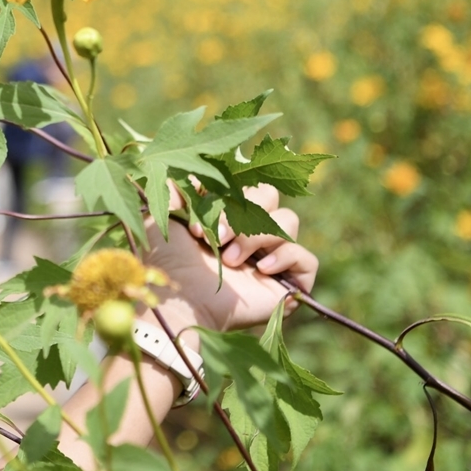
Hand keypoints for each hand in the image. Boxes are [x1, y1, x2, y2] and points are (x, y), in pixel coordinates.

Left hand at [145, 184, 317, 334]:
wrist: (178, 302)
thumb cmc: (167, 262)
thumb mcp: (163, 216)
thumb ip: (174, 186)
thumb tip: (188, 169)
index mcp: (228, 212)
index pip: (245, 181)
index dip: (226, 192)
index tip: (199, 217)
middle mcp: (252, 232)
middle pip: (270, 194)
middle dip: (242, 212)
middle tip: (217, 238)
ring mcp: (272, 257)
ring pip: (289, 220)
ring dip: (258, 237)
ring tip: (231, 260)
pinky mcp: (288, 283)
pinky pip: (307, 258)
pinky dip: (286, 258)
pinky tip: (260, 271)